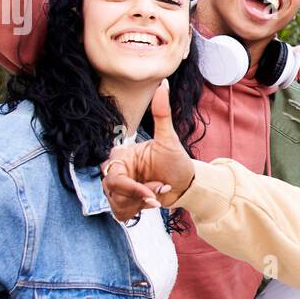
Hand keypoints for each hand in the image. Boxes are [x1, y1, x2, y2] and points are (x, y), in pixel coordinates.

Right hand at [100, 80, 195, 217]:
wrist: (186, 184)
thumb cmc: (176, 160)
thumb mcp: (169, 139)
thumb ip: (162, 113)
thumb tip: (162, 84)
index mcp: (121, 157)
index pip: (114, 176)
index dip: (132, 187)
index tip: (153, 192)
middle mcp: (116, 172)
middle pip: (113, 192)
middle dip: (140, 196)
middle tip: (158, 194)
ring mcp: (118, 189)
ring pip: (118, 204)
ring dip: (142, 203)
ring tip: (158, 193)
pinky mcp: (123, 203)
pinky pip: (121, 214)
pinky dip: (138, 211)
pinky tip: (151, 202)